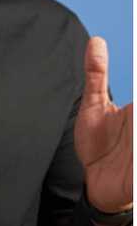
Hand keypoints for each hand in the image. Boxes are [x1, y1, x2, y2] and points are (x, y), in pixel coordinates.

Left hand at [75, 37, 133, 213]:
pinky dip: (134, 161)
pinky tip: (130, 158)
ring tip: (128, 135)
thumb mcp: (93, 106)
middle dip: (133, 120)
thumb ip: (97, 74)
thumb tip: (97, 41)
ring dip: (134, 145)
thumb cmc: (97, 144)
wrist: (95, 184)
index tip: (132, 106)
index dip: (136, 101)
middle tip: (129, 123)